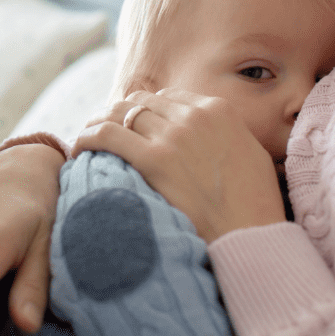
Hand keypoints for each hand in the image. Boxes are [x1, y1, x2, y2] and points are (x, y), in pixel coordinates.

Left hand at [71, 88, 285, 242]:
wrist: (254, 238)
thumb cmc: (256, 206)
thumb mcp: (251, 154)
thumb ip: (225, 134)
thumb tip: (207, 135)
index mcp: (218, 110)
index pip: (168, 97)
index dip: (148, 112)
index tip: (136, 128)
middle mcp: (194, 115)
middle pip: (141, 102)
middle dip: (121, 115)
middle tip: (105, 134)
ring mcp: (174, 135)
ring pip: (120, 113)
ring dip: (100, 123)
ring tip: (87, 140)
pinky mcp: (155, 160)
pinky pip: (107, 136)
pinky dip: (88, 138)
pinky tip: (78, 149)